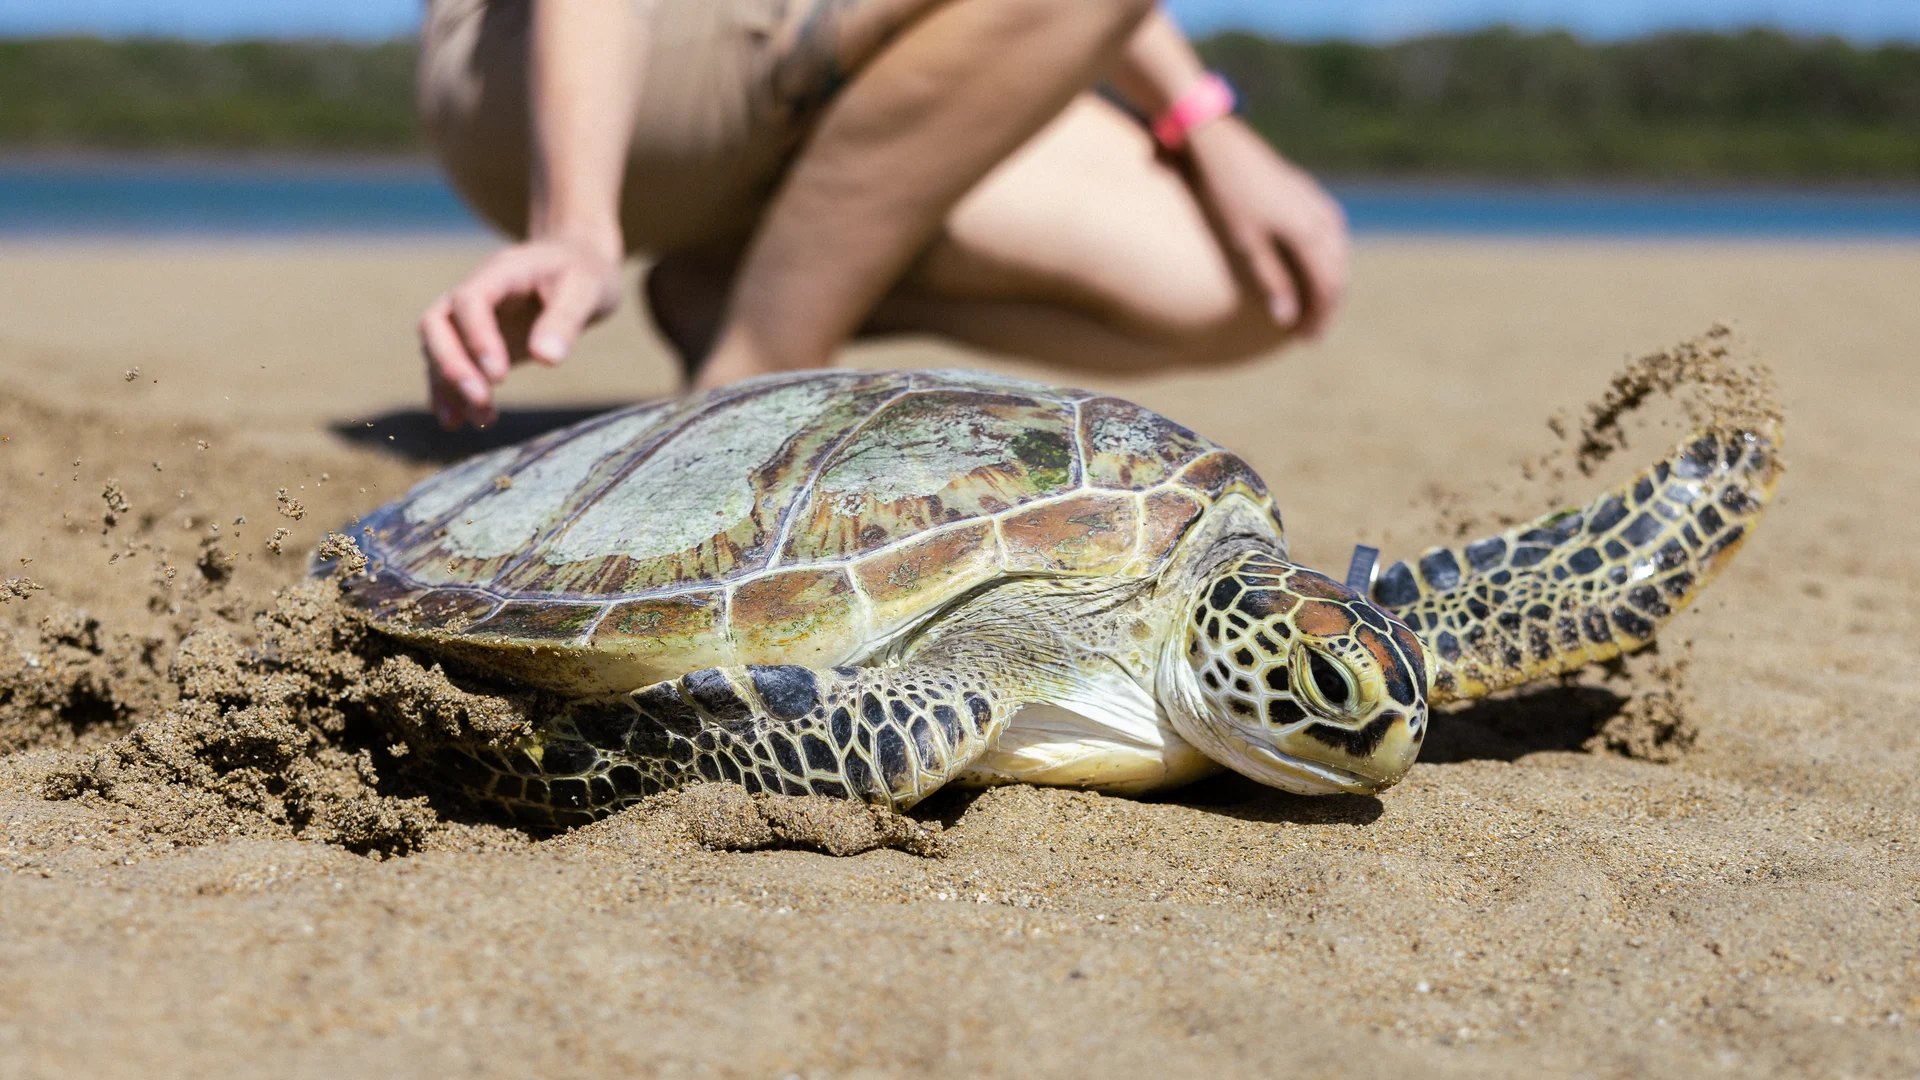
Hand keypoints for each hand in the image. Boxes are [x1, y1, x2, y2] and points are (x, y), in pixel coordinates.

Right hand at [418, 236, 623, 428]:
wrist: (577, 264)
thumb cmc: (584, 273)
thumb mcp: (587, 290)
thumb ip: (566, 321)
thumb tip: (546, 359)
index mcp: (502, 272)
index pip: (470, 300)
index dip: (477, 337)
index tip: (499, 376)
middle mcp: (475, 292)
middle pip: (437, 323)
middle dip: (452, 365)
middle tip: (481, 399)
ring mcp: (469, 317)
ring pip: (437, 348)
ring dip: (452, 385)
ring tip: (483, 420)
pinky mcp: (474, 340)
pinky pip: (448, 365)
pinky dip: (449, 392)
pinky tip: (460, 421)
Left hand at [1184, 118, 1348, 339]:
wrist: (1218, 144)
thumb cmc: (1226, 196)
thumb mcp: (1245, 245)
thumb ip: (1272, 281)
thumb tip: (1288, 320)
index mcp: (1309, 233)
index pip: (1328, 285)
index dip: (1320, 316)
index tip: (1307, 340)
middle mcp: (1320, 217)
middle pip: (1337, 270)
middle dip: (1327, 303)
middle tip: (1311, 329)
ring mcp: (1314, 199)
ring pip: (1336, 248)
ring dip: (1329, 278)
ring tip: (1314, 301)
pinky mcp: (1303, 188)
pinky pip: (1328, 227)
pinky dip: (1326, 251)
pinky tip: (1315, 258)